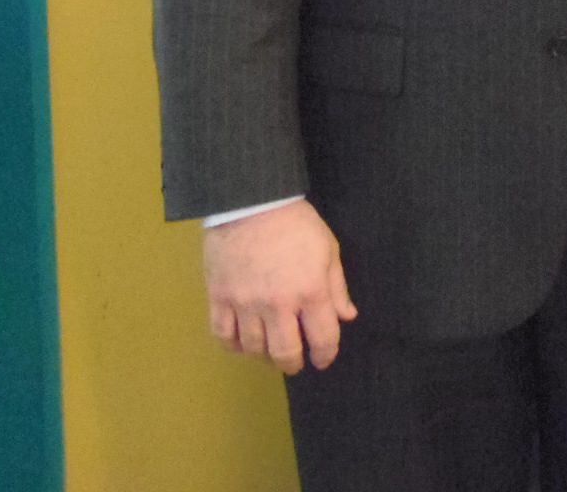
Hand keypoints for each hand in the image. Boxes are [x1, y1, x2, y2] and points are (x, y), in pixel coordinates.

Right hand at [202, 200, 355, 373]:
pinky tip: (243, 344)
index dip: (326, 355)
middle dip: (293, 364)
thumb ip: (337, 288)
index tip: (323, 359)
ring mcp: (245, 303)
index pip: (323, 337)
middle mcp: (278, 304)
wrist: (252, 203)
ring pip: (254, 349)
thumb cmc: (296, 224)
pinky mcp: (219, 298)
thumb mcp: (328, 250)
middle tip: (295, 364)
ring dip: (264, 357)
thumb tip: (347, 317)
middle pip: (285, 352)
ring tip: (270, 353)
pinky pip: (223, 336)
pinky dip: (234, 346)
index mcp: (311, 291)